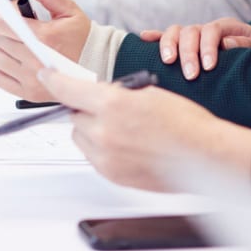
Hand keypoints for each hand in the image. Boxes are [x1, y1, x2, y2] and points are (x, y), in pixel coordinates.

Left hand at [0, 0, 90, 100]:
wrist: (96, 64)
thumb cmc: (81, 36)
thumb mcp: (68, 9)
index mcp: (45, 37)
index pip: (4, 26)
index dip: (5, 19)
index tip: (12, 19)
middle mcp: (36, 60)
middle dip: (7, 33)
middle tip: (22, 33)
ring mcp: (32, 79)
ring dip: (4, 51)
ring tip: (21, 47)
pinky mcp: (28, 94)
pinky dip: (3, 69)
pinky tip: (18, 63)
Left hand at [38, 67, 250, 190]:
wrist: (204, 155)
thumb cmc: (185, 122)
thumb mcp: (146, 92)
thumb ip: (114, 94)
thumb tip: (95, 96)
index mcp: (113, 104)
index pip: (68, 89)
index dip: (54, 79)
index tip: (46, 75)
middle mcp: (104, 132)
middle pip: (74, 115)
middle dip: (84, 108)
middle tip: (107, 106)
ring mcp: (106, 157)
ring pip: (82, 137)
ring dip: (92, 129)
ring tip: (122, 126)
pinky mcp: (112, 175)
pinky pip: (93, 156)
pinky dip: (102, 147)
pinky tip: (127, 143)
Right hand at [139, 18, 250, 79]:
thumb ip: (245, 44)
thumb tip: (226, 45)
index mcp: (225, 27)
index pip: (212, 31)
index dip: (208, 47)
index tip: (208, 67)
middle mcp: (205, 28)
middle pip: (190, 32)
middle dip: (188, 53)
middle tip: (191, 74)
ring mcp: (192, 35)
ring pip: (175, 32)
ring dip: (169, 45)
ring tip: (168, 62)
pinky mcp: (182, 43)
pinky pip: (166, 36)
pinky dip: (155, 37)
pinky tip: (144, 38)